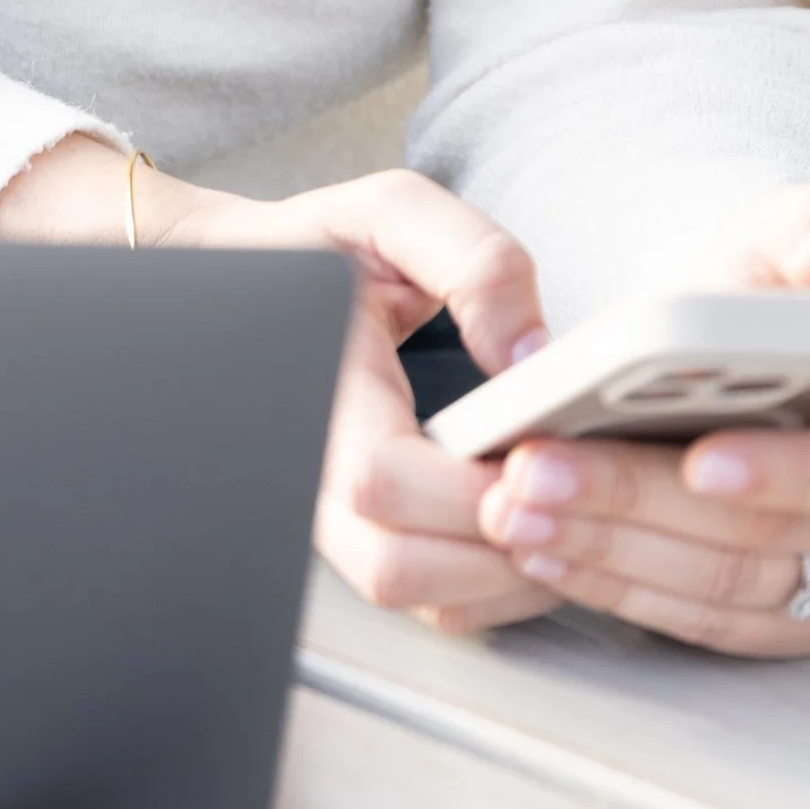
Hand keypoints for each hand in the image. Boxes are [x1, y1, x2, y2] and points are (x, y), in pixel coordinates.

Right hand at [0, 138, 561, 631]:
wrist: (241, 278)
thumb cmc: (317, 249)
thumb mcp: (393, 211)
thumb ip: (472, 261)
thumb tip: (531, 355)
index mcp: (317, 387)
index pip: (378, 479)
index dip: (465, 490)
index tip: (537, 459)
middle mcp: (311, 471)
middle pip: (395, 566)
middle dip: (497, 547)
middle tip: (568, 490)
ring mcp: (330, 514)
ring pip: (414, 597)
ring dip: (502, 576)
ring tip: (562, 508)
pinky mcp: (356, 536)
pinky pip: (424, 597)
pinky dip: (489, 584)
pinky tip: (531, 526)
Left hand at [473, 184, 809, 655]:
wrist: (758, 351)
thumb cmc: (778, 288)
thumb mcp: (799, 236)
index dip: (788, 471)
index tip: (699, 457)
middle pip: (767, 535)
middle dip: (641, 502)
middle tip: (537, 470)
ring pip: (719, 585)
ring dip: (605, 549)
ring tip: (513, 506)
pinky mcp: (791, 624)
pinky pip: (698, 621)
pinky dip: (614, 585)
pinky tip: (541, 548)